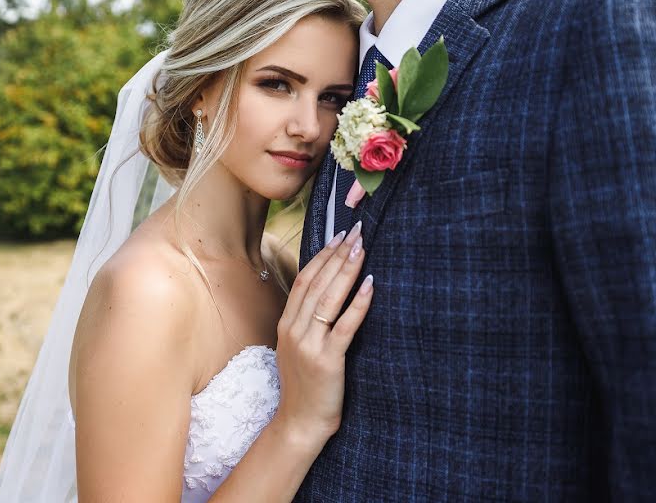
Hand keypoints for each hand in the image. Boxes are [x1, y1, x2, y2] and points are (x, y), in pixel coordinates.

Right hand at [274, 220, 373, 442]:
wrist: (299, 423)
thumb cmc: (305, 387)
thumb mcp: (297, 349)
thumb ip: (307, 323)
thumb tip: (329, 294)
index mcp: (286, 324)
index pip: (304, 280)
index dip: (321, 255)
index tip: (338, 236)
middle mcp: (294, 330)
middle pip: (316, 283)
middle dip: (337, 254)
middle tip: (356, 232)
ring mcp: (309, 345)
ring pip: (328, 298)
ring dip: (346, 270)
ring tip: (361, 248)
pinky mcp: (327, 360)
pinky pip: (344, 326)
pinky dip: (358, 303)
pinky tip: (369, 285)